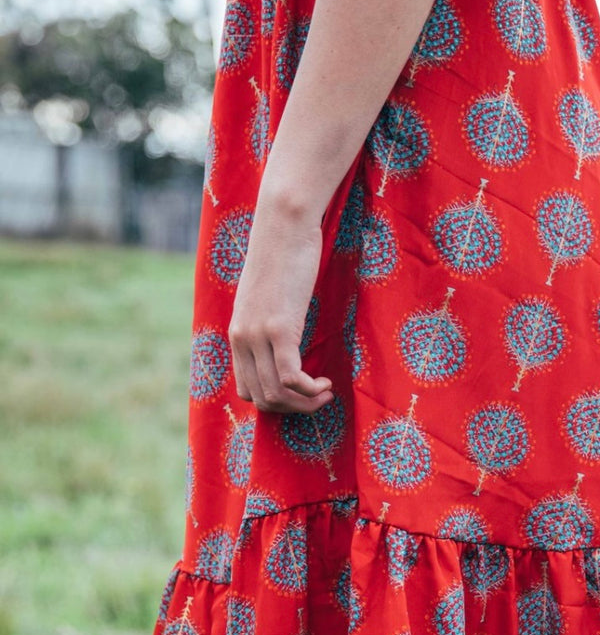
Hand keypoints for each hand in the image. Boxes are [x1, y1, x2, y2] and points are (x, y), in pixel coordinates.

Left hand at [228, 193, 335, 413]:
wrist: (284, 226)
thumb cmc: (283, 254)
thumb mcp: (268, 296)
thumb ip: (268, 321)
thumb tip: (285, 338)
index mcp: (237, 333)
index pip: (246, 389)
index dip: (275, 401)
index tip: (300, 392)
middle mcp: (242, 338)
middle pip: (261, 398)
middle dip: (292, 408)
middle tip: (318, 397)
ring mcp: (258, 335)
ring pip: (276, 393)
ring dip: (304, 403)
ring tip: (325, 392)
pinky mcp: (279, 328)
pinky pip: (291, 378)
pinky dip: (310, 390)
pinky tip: (326, 383)